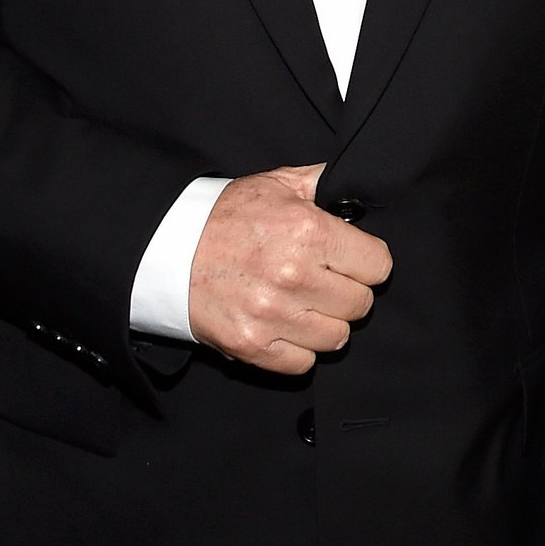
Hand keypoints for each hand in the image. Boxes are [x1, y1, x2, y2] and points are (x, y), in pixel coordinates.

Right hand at [187, 167, 390, 376]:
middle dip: (347, 291)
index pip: (378, 265)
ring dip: (324, 322)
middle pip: (360, 304)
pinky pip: (303, 363)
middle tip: (324, 281)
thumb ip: (323, 182)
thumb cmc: (226, 216)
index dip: (367, 262)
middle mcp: (294, 275)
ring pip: (337, 337)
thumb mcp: (277, 184)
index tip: (352, 261)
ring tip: (304, 304)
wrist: (166, 248)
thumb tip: (357, 183)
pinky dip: (298, 349)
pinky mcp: (251, 345)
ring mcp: (272, 314)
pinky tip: (285, 325)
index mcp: (308, 232)